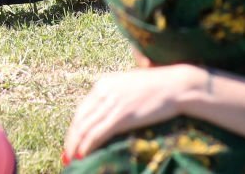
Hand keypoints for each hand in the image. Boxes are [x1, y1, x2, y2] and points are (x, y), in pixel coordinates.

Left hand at [63, 65, 202, 160]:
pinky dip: (88, 145)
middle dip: (71, 139)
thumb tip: (110, 111)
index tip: (71, 140)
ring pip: (85, 128)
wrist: (177, 86)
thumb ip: (117, 96)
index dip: (74, 127)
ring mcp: (112, 104)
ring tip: (72, 158)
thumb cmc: (158, 87)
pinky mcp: (122, 116)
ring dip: (76, 146)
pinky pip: (98, 133)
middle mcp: (103, 92)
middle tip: (66, 154)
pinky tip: (84, 154)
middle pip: (80, 120)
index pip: (81, 110)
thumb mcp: (130, 86)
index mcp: (103, 84)